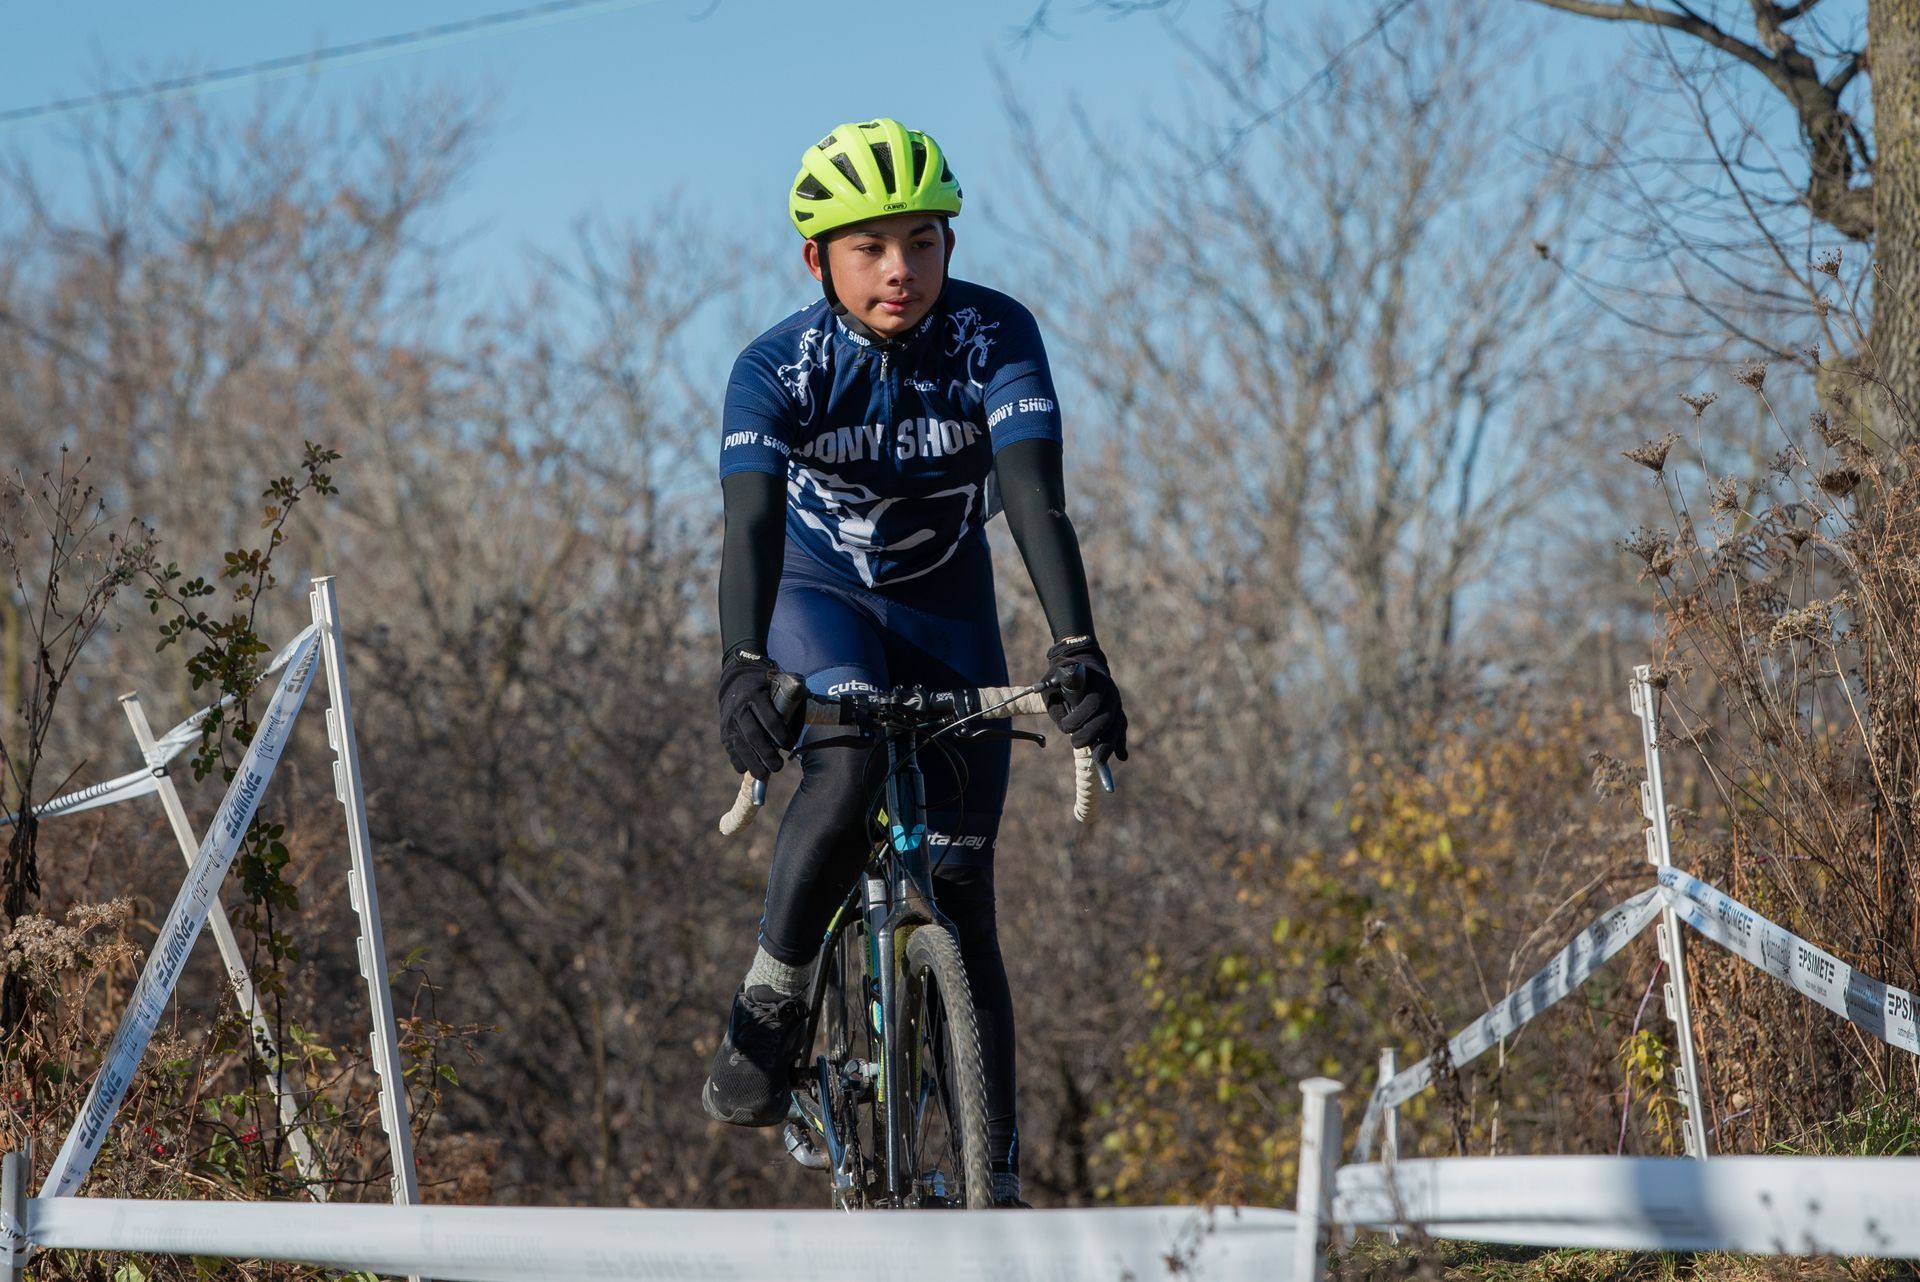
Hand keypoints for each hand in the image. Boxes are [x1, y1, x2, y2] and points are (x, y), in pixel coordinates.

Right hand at [718, 650, 798, 779]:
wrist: (736, 682)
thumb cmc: (767, 687)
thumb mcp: (780, 683)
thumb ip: (794, 697)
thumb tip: (813, 717)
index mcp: (757, 696)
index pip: (769, 718)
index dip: (781, 734)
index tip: (790, 744)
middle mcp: (740, 709)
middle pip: (753, 736)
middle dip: (766, 754)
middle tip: (778, 766)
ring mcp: (730, 722)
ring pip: (740, 746)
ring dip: (753, 763)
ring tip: (764, 774)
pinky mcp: (724, 733)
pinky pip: (731, 752)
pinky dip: (740, 763)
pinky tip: (750, 770)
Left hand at [1044, 635, 1128, 765]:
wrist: (1081, 661)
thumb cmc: (1063, 675)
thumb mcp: (1053, 685)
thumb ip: (1056, 704)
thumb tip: (1062, 726)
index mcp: (1096, 682)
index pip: (1092, 702)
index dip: (1080, 716)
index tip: (1065, 727)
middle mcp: (1110, 693)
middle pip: (1107, 717)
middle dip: (1092, 733)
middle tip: (1075, 744)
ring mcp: (1116, 703)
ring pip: (1117, 725)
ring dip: (1109, 744)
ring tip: (1100, 761)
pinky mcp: (1117, 712)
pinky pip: (1121, 728)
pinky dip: (1121, 743)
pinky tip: (1122, 757)